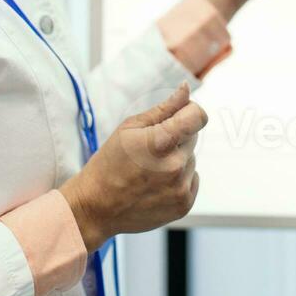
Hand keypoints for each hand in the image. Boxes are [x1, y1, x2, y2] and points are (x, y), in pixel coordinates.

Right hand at [58, 82, 207, 251]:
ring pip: (191, 159)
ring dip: (176, 159)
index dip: (190, 111)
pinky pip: (192, 179)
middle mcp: (175, 166)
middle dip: (177, 137)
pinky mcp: (184, 204)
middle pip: (193, 137)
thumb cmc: (109, 164)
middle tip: (150, 149)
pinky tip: (156, 184)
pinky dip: (179, 179)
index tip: (178, 115)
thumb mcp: (129, 128)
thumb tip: (186, 89)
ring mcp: (180, 188)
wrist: (96, 207)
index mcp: (161, 142)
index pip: (198, 116)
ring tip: (149, 170)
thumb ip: (164, 108)